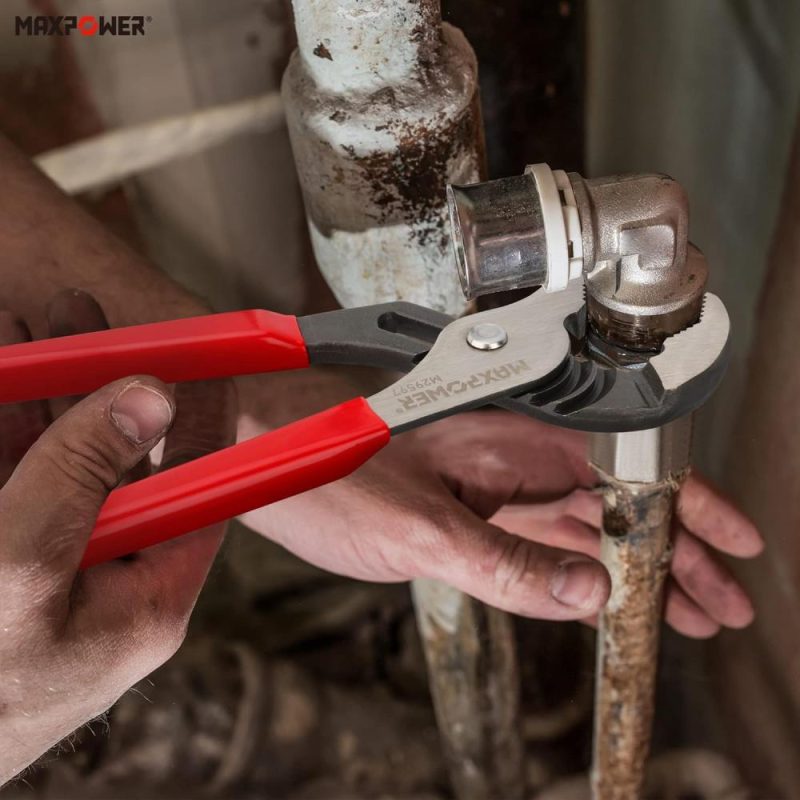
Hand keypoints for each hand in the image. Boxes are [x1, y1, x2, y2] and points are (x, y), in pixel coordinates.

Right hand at [0, 292, 235, 784]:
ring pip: (59, 467)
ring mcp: (51, 574)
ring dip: (42, 397)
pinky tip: (2, 381)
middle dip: (98, 384)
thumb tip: (150, 395)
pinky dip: (7, 435)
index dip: (204, 418)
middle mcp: (111, 582)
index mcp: (149, 599)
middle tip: (81, 316)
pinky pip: (13, 487)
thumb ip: (81, 474)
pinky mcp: (6, 570)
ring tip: (25, 327)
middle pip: (122, 463)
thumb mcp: (21, 565)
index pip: (201, 490)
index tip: (204, 356)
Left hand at [239, 409, 760, 637]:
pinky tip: (603, 600)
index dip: (688, 508)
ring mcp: (489, 490)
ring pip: (580, 529)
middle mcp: (509, 461)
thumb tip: (592, 595)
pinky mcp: (464, 516)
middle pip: (614, 505)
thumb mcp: (419, 529)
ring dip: (631, 569)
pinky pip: (537, 547)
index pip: (625, 471)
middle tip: (718, 604)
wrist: (262, 456)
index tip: (733, 546)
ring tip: (682, 612)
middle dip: (673, 554)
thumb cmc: (326, 467)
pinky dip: (576, 576)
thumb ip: (504, 564)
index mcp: (512, 444)